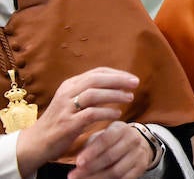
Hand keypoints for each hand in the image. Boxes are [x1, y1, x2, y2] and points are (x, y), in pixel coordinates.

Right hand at [14, 68, 137, 175]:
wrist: (36, 142)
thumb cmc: (60, 121)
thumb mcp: (73, 102)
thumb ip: (90, 92)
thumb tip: (119, 83)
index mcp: (69, 85)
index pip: (96, 72)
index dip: (116, 73)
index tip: (132, 78)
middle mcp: (66, 93)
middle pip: (96, 80)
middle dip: (119, 80)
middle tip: (135, 84)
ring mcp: (65, 109)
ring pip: (93, 94)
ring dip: (115, 95)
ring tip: (129, 98)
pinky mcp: (67, 124)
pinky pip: (90, 114)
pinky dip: (106, 112)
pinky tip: (117, 114)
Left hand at [68, 121, 154, 178]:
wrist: (137, 143)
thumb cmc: (112, 140)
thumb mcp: (102, 136)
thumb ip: (91, 146)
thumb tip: (78, 163)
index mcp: (121, 128)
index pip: (106, 140)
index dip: (91, 152)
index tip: (78, 162)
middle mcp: (133, 139)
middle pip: (110, 157)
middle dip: (90, 168)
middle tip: (73, 176)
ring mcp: (139, 153)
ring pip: (116, 171)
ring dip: (97, 178)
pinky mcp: (141, 166)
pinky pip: (125, 178)